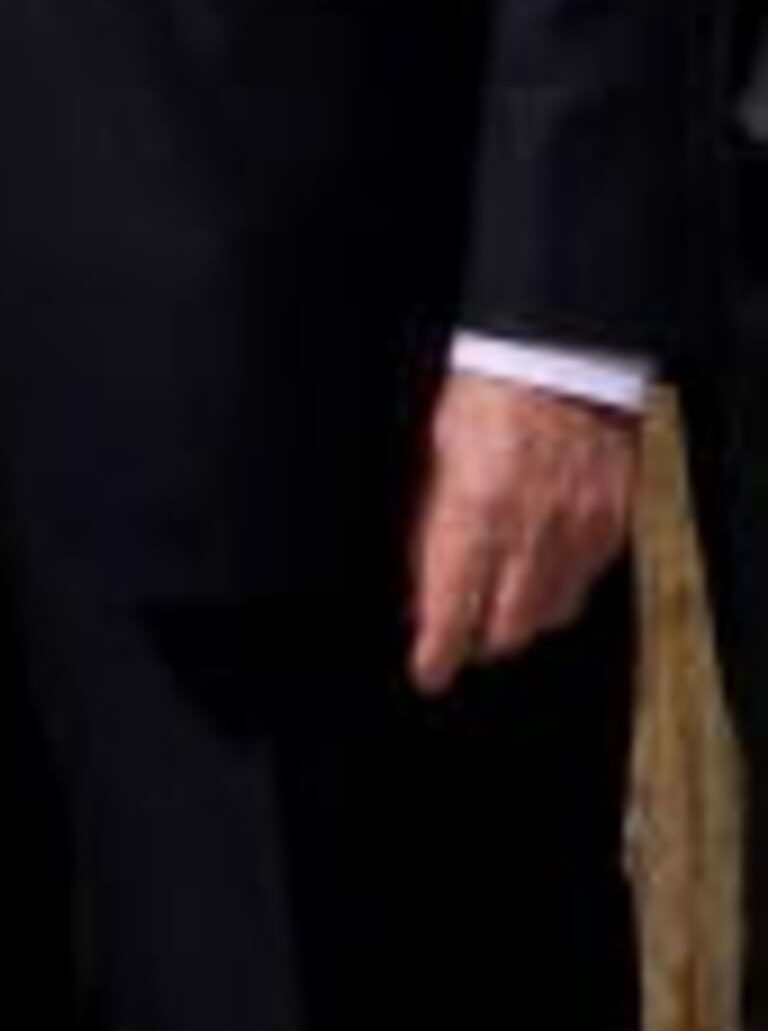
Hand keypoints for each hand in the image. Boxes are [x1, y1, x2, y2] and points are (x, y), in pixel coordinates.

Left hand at [403, 368, 634, 693]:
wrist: (560, 358)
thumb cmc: (487, 397)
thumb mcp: (434, 457)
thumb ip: (429, 527)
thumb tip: (419, 585)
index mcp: (474, 510)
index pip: (452, 606)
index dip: (438, 650)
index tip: (428, 672)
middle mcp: (529, 529)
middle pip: (506, 626)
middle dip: (478, 642)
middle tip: (460, 641)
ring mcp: (577, 529)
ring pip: (550, 614)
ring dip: (520, 622)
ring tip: (498, 615)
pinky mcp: (611, 523)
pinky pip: (585, 583)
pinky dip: (559, 592)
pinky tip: (539, 580)